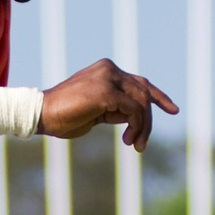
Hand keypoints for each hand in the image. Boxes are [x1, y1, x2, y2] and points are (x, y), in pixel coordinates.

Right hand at [40, 58, 176, 149]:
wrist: (42, 114)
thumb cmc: (65, 116)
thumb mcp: (98, 111)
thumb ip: (117, 108)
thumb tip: (135, 117)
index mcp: (107, 70)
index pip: (140, 82)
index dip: (158, 96)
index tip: (173, 110)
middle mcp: (109, 69)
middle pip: (144, 92)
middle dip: (149, 119)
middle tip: (142, 144)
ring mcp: (108, 78)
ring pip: (141, 102)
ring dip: (143, 127)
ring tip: (135, 145)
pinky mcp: (106, 91)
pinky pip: (133, 110)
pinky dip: (136, 127)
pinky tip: (128, 140)